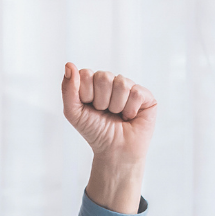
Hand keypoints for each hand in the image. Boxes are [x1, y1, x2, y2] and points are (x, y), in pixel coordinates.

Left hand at [62, 63, 157, 213]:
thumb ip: (68, 89)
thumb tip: (69, 64)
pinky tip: (130, 117)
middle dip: (101, 101)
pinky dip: (130, 110)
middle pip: (104, 77)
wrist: (114, 151)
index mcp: (93, 82)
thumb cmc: (95, 131)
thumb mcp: (73, 112)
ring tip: (118, 115)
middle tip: (105, 113)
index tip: (89, 108)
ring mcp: (130, 87)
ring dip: (116, 106)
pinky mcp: (146, 96)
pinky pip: (136, 93)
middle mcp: (112, 81)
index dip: (86, 94)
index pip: (86, 74)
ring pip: (121, 84)